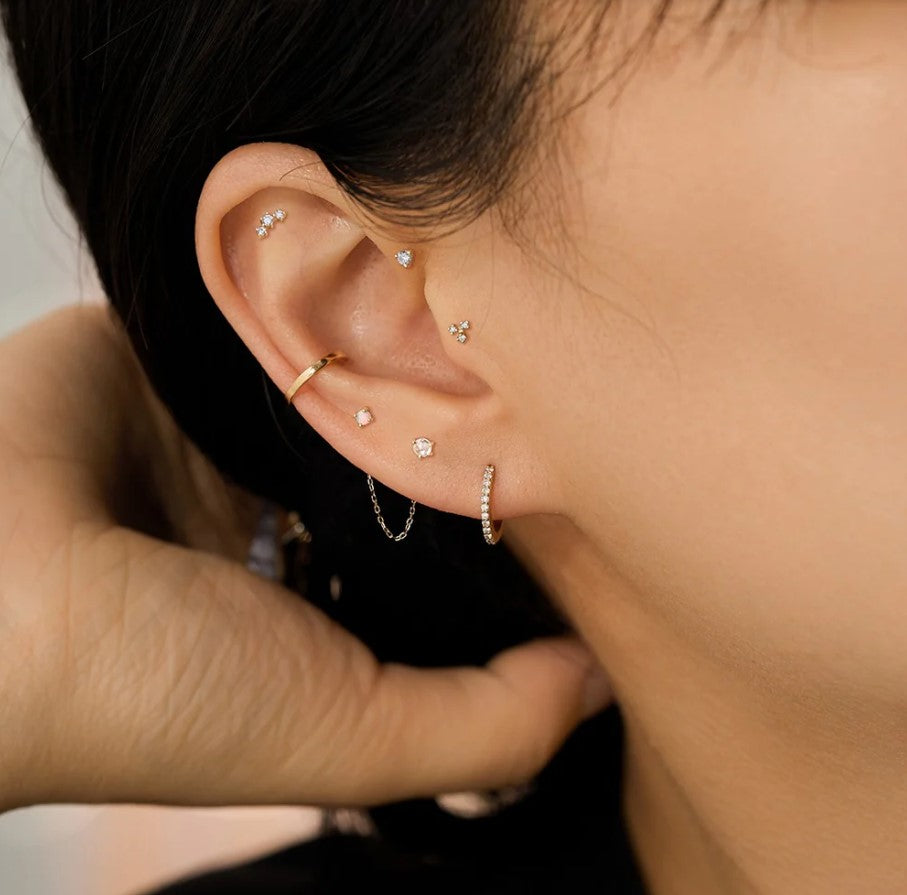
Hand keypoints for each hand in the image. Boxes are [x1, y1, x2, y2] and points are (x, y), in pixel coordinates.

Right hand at [0, 305, 609, 811]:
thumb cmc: (153, 689)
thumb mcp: (347, 740)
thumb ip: (485, 728)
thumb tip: (598, 683)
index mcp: (310, 601)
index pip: (431, 554)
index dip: (504, 525)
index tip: (580, 483)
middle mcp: (273, 513)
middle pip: (395, 457)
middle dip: (458, 428)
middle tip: (555, 386)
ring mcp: (223, 430)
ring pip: (342, 374)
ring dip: (396, 350)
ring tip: (493, 315)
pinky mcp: (173, 355)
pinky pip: (270, 311)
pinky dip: (321, 295)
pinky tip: (397, 271)